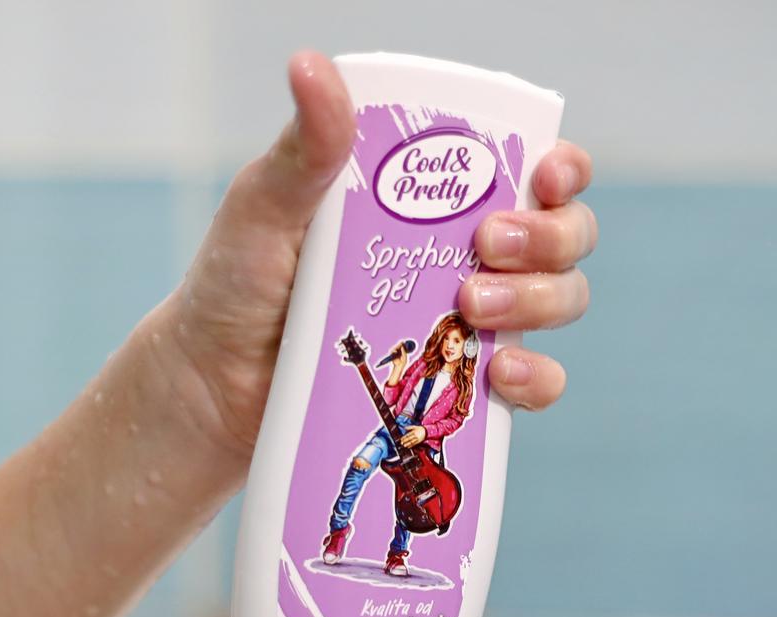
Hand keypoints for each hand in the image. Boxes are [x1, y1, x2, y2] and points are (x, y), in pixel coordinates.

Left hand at [160, 51, 593, 456]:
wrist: (213, 386)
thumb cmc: (236, 286)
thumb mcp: (266, 208)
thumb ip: (304, 148)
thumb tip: (313, 68)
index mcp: (431, 201)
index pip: (528, 170)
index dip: (563, 169)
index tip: (546, 175)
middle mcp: (464, 255)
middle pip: (562, 235)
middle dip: (549, 237)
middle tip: (488, 246)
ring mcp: (468, 323)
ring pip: (559, 300)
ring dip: (539, 299)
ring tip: (472, 307)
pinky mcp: (460, 388)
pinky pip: (534, 385)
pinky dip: (535, 379)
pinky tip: (498, 373)